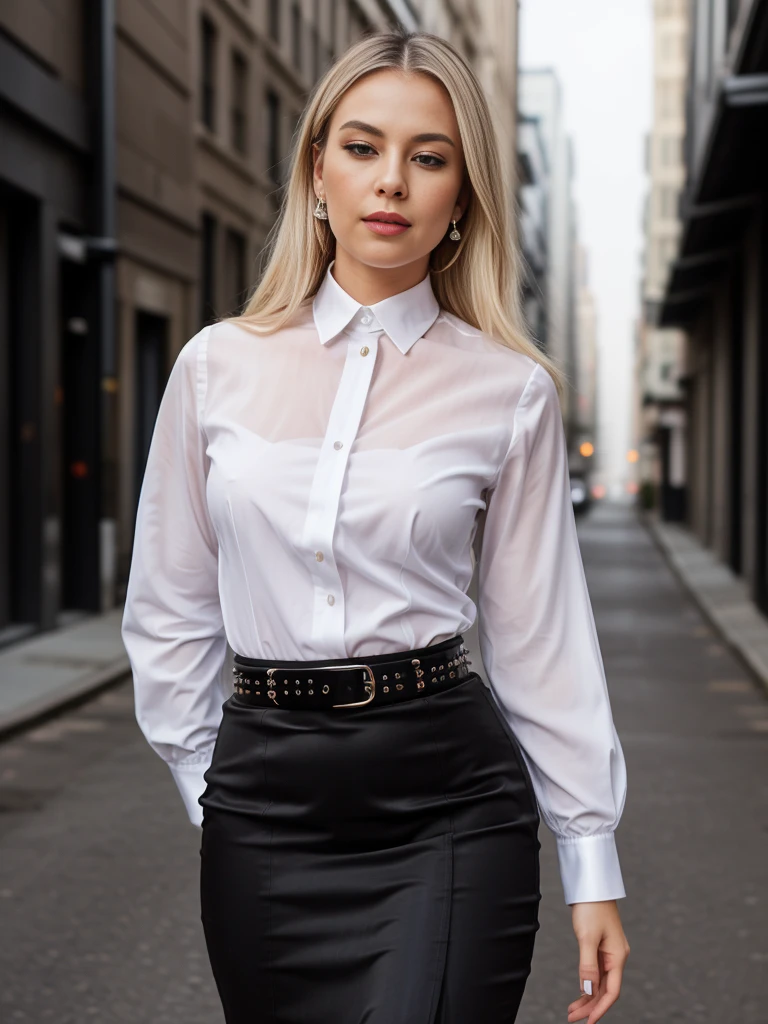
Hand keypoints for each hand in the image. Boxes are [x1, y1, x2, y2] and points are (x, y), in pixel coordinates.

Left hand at [567, 899, 629, 1022]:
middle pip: (605, 989)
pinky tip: (580, 992)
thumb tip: (588, 990)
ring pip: (600, 982)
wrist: (591, 886)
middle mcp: (616, 957)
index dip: (600, 1008)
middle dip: (590, 1006)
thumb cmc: (591, 908)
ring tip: (572, 1010)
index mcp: (617, 956)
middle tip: (572, 1018)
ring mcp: (608, 952)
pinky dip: (587, 983)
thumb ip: (587, 965)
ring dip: (587, 997)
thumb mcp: (587, 937)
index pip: (611, 991)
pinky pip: (596, 971)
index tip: (587, 1022)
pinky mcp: (600, 947)